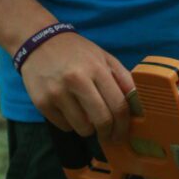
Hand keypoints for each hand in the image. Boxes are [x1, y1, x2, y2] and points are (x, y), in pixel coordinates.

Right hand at [20, 32, 134, 142]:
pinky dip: (71, 124)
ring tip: (86, 115)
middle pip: (102, 120)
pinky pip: (65, 126)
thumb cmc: (77, 51)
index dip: (124, 124)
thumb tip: (138, 104)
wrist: (39, 42)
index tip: (123, 133)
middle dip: (109, 133)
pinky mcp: (42, 103)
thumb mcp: (103, 57)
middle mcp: (77, 80)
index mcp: (96, 68)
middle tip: (109, 135)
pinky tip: (69, 109)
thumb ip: (122, 78)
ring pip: (83, 128)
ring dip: (89, 128)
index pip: (118, 105)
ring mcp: (58, 93)